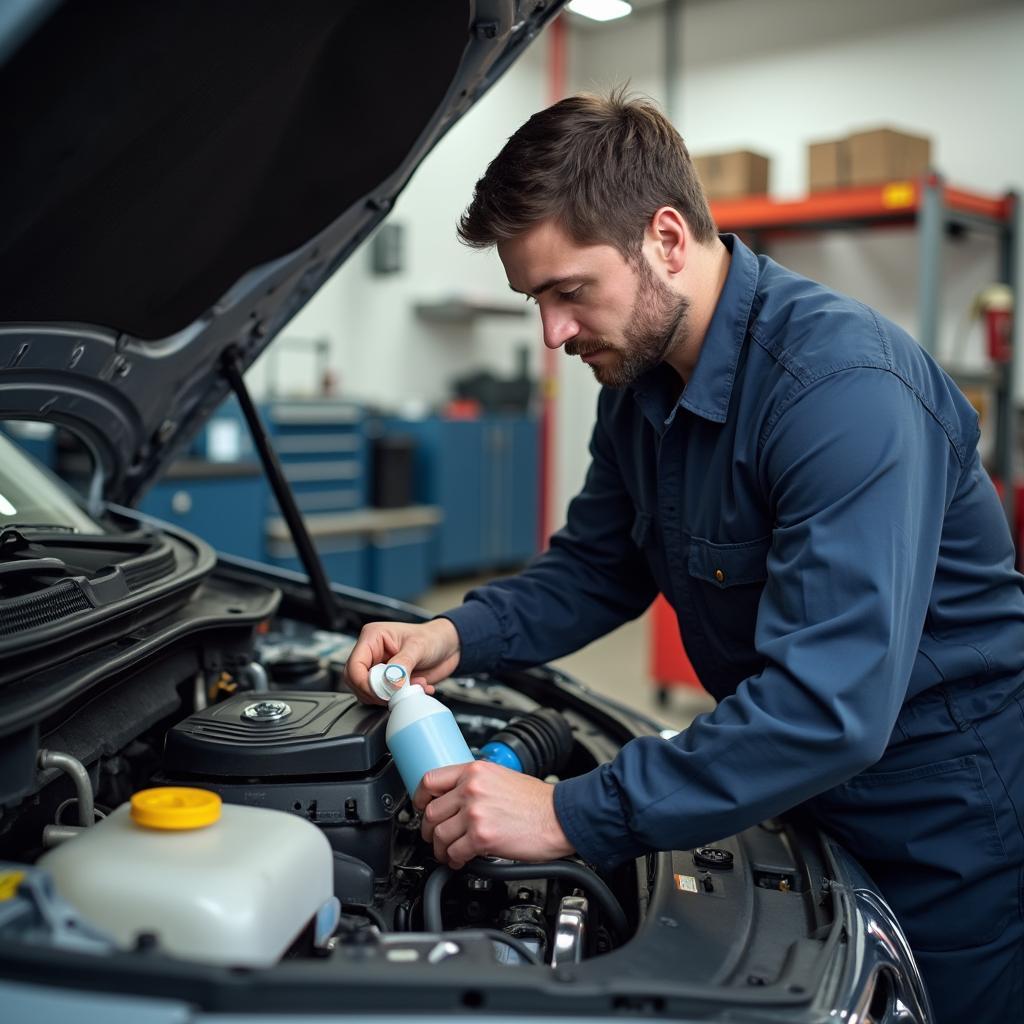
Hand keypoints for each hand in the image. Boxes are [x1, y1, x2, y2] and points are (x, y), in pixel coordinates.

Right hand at [344, 618, 460, 704]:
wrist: (450, 647)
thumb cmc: (433, 637)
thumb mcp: (418, 647)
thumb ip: (402, 664)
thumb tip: (389, 682)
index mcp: (373, 638)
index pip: (354, 665)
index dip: (364, 683)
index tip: (382, 692)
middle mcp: (372, 653)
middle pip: (356, 681)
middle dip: (376, 693)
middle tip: (396, 693)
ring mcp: (380, 669)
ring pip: (369, 692)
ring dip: (391, 696)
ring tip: (413, 686)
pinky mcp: (389, 682)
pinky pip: (384, 697)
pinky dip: (400, 699)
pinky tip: (417, 688)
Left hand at [415, 760, 574, 868]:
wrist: (560, 815)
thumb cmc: (537, 800)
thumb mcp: (502, 777)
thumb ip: (476, 784)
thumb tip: (457, 798)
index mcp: (475, 771)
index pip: (430, 779)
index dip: (419, 797)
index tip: (420, 806)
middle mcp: (471, 789)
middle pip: (430, 811)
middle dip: (429, 830)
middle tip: (434, 837)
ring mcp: (475, 812)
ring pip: (438, 835)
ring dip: (439, 849)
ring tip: (448, 853)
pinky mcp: (482, 837)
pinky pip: (454, 852)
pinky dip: (453, 861)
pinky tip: (460, 860)